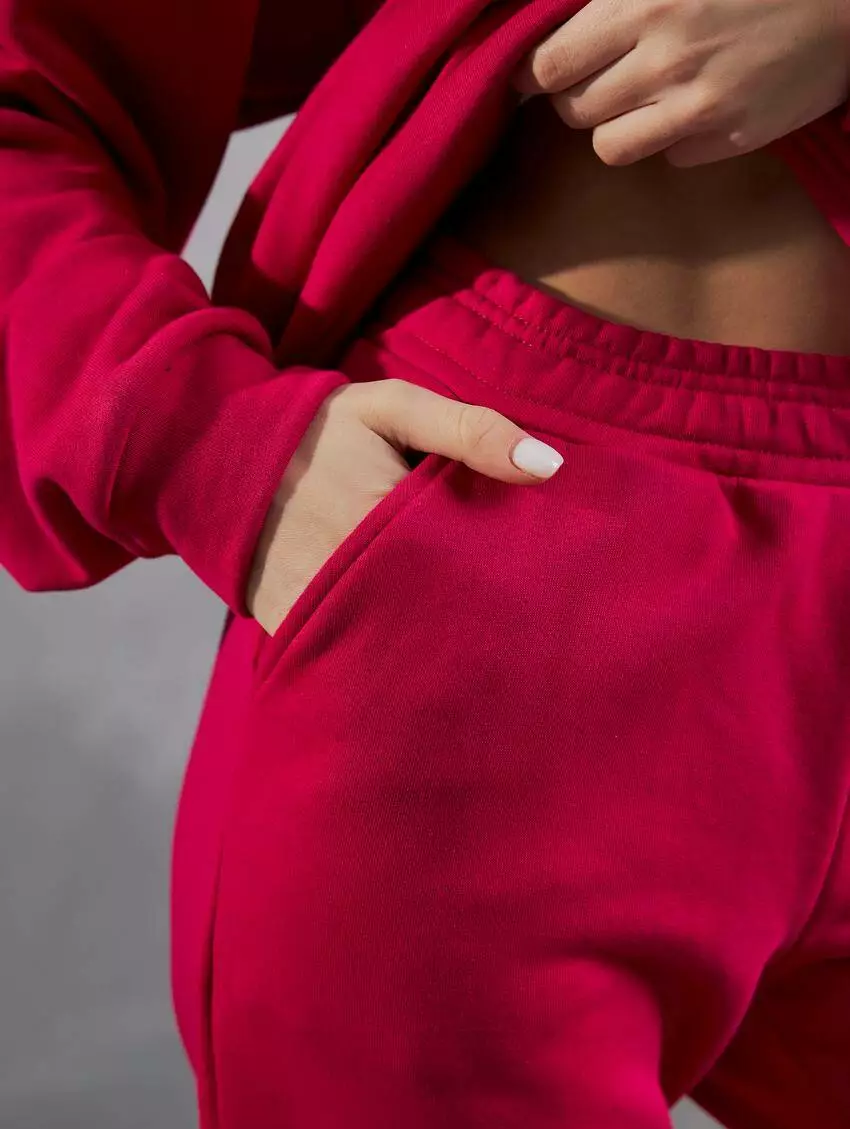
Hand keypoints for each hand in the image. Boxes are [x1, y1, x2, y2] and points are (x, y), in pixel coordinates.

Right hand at [246, 379, 563, 633]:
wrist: (215, 461)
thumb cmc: (315, 431)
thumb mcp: (391, 409)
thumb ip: (470, 430)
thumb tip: (550, 468)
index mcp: (392, 524)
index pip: (481, 567)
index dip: (514, 574)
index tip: (544, 574)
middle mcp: (362, 582)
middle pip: (453, 618)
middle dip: (487, 616)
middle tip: (525, 616)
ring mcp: (330, 616)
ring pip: (412, 647)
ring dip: (446, 642)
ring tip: (481, 636)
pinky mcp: (303, 638)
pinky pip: (365, 657)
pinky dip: (396, 655)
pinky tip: (424, 647)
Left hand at [514, 0, 849, 166]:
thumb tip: (556, 30)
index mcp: (644, 0)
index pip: (549, 64)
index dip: (534, 73)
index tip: (536, 73)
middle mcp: (665, 57)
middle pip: (573, 110)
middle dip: (578, 97)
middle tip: (602, 78)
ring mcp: (698, 105)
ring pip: (610, 146)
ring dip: (617, 126)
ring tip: (644, 97)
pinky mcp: (729, 138)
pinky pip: (667, 158)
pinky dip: (671, 139)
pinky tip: (696, 105)